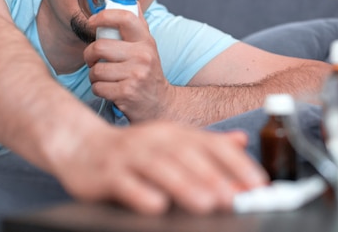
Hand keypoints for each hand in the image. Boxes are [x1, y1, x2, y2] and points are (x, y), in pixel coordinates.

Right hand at [53, 121, 268, 214]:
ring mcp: (129, 155)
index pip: (209, 143)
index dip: (235, 162)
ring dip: (184, 184)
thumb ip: (206, 143)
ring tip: (206, 202)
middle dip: (213, 175)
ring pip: (159, 167)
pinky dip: (141, 193)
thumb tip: (242, 140)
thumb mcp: (171, 141)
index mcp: (173, 133)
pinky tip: (157, 205)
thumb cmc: (133, 150)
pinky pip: (125, 184)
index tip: (256, 183)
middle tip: (235, 197)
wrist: (81, 145)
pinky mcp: (107, 173)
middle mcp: (154, 140)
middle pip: (186, 155)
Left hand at [84, 9, 169, 120]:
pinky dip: (98, 89)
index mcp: (146, 41)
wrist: (160, 104)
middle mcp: (143, 56)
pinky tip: (109, 90)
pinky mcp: (127, 93)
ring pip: (96, 70)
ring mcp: (136, 75)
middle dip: (89, 55)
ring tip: (105, 78)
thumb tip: (128, 1)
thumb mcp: (147, 47)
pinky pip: (98, 87)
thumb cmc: (148, 73)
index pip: (125, 18)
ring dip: (94, 76)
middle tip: (93, 59)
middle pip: (100, 47)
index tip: (91, 22)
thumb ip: (136, 26)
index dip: (103, 16)